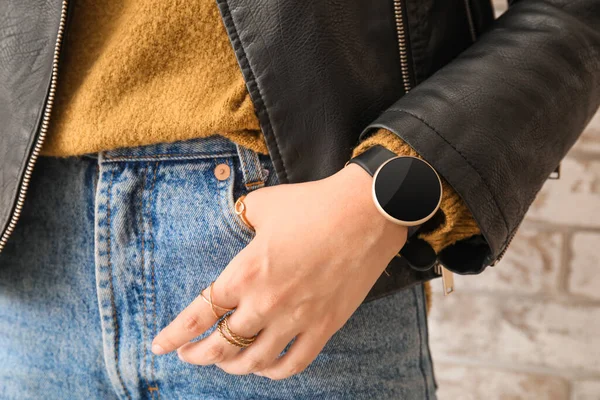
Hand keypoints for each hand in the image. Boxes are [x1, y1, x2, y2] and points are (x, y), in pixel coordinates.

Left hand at [151, 163, 407, 379]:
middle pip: (221, 345)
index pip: (198, 314)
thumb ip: (240, 217)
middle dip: (198, 355)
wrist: (367, 211)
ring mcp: (297, 318)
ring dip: (233, 367)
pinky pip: (294, 363)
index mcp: (245, 272)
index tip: (160, 346)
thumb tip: (235, 221)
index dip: (174, 335)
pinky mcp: (325, 326)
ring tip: (225, 363)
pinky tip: (266, 367)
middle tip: (190, 354)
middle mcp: (266, 302)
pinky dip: (274, 372)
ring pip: (254, 361)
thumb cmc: (313, 204)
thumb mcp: (263, 204)